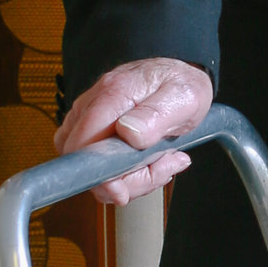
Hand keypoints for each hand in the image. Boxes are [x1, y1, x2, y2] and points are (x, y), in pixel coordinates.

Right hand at [55, 58, 214, 206]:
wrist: (178, 76)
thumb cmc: (181, 85)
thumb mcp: (184, 97)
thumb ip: (156, 115)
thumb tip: (127, 132)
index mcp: (113, 94)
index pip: (83, 143)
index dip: (99, 175)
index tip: (122, 190)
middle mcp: (93, 104)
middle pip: (83, 162)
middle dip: (122, 180)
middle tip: (157, 168)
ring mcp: (89, 117)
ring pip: (90, 168)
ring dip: (128, 177)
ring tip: (158, 161)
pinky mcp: (93, 130)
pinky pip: (97, 165)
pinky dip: (123, 174)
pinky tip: (146, 163)